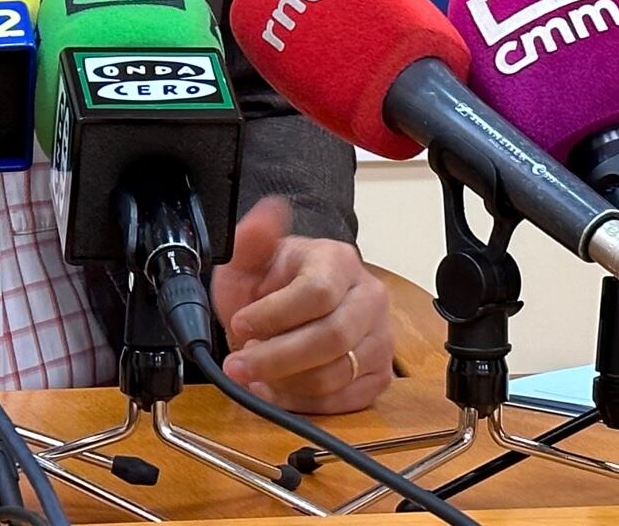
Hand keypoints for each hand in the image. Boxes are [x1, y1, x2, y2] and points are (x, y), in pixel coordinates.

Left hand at [210, 195, 392, 413]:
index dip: (274, 315)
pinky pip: (345, 400)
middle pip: (332, 337)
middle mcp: (369, 298)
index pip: (316, 293)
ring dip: (287, 382)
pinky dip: (304, 402)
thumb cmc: (271, 284)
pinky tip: (277, 390)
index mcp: (338, 261)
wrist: (292, 306)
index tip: (239, 325)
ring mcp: (380, 338)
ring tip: (256, 374)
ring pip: (337, 374)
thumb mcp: (249, 261)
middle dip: (277, 358)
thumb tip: (264, 215)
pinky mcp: (379, 374)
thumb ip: (251, 241)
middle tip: (238, 364)